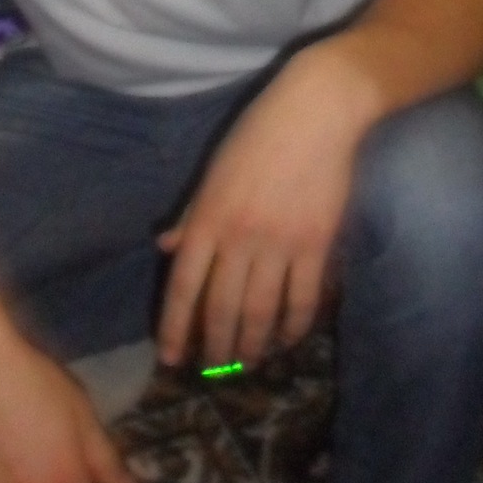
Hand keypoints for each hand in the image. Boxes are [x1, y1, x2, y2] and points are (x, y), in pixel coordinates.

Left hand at [155, 42, 381, 371]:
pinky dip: (294, 326)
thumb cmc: (258, 133)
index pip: (184, 284)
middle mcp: (240, 236)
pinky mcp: (316, 244)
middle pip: (222, 307)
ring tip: (247, 364)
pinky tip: (287, 339)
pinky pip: (302, 298)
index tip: (171, 356)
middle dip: (215, 346)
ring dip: (251, 345)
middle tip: (213, 370)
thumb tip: (165, 246)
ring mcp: (280, 243)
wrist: (316, 112)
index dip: (175, 325)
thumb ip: (191, 212)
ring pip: (260, 311)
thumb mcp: (214, 170)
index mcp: (209, 216)